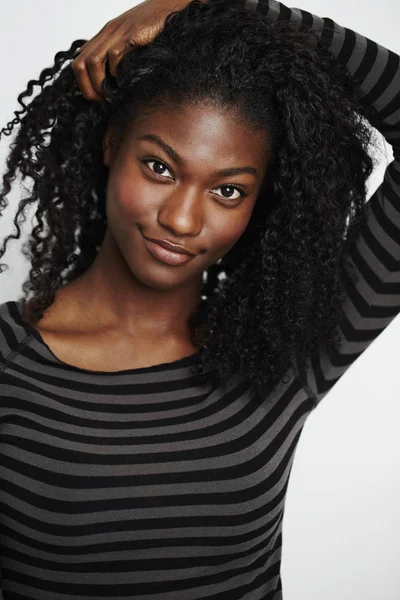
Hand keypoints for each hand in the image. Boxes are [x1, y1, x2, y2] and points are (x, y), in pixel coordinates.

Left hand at [72, 0, 206, 101]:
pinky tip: (126, 80)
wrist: (171, 5)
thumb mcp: (130, 41)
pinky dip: (117, 72)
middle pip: (81, 63)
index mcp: (103, 37)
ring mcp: (118, 33)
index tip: (97, 98)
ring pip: (93, 61)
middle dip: (88, 87)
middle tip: (102, 101)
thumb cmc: (155, 27)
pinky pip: (115, 54)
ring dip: (100, 83)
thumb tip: (112, 83)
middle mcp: (106, 34)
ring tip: (112, 95)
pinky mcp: (132, 34)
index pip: (79, 62)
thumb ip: (119, 57)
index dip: (83, 84)